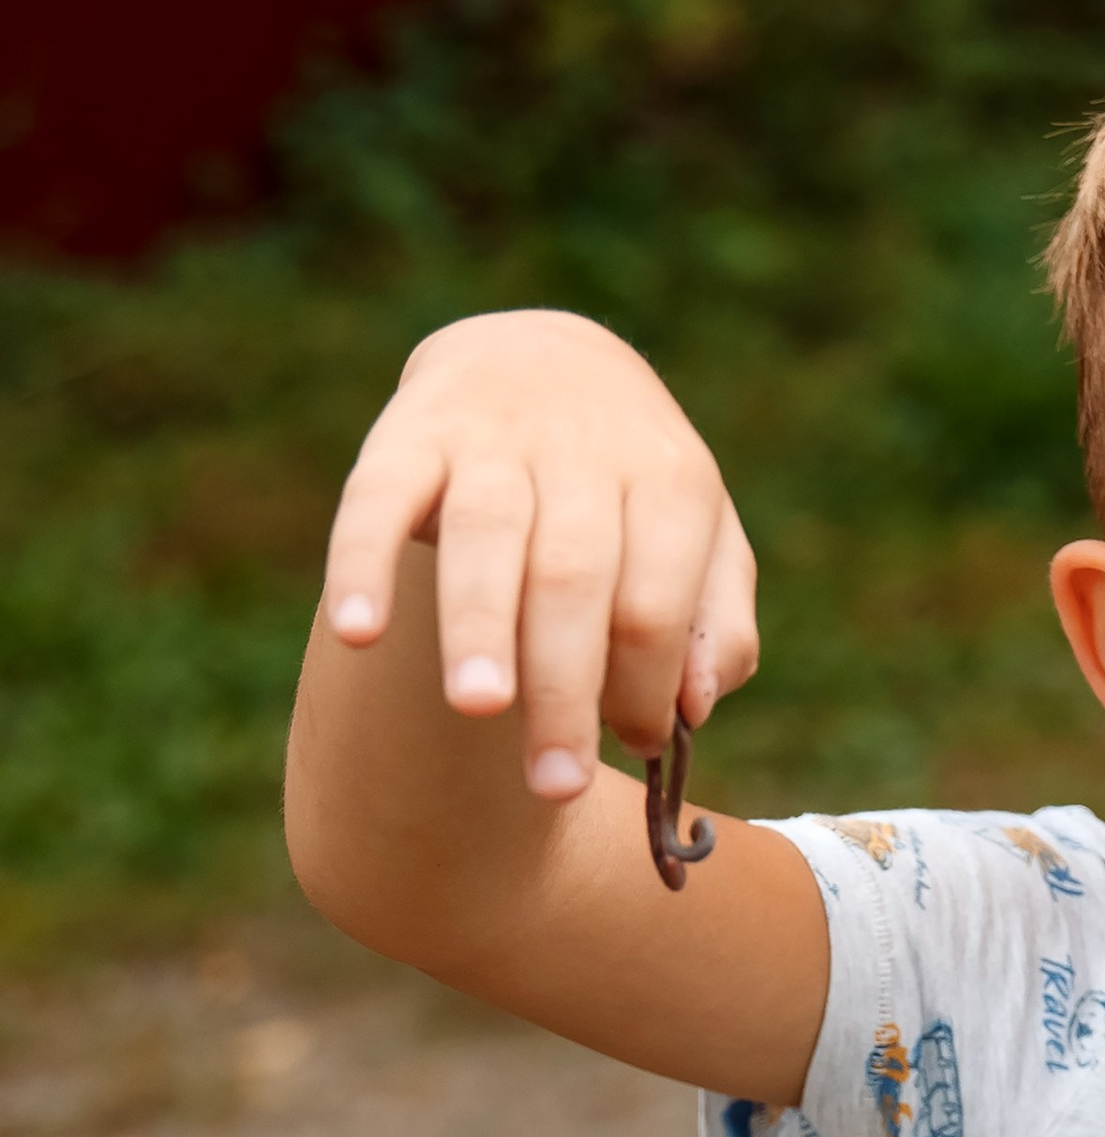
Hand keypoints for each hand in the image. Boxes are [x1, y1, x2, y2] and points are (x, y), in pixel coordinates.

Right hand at [320, 310, 759, 803]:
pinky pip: (378, 495)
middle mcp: (581, 451)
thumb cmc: (634, 490)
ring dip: (479, 626)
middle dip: (565, 684)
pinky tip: (357, 635)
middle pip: (574, 578)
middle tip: (555, 782)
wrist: (545, 354)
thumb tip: (694, 708)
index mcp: (670, 480)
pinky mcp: (410, 432)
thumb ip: (716, 625)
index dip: (645, 685)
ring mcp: (491, 437)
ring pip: (486, 535)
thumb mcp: (703, 538)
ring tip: (477, 709)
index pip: (655, 602)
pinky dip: (362, 562)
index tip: (630, 747)